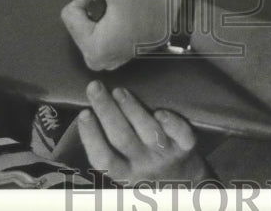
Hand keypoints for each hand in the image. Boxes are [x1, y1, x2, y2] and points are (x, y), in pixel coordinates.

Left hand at [61, 0, 176, 70]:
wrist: (178, 18)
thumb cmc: (149, 2)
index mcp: (92, 48)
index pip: (69, 13)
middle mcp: (96, 61)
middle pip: (77, 21)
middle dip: (94, 8)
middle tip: (118, 5)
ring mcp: (106, 61)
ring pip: (88, 26)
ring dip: (101, 15)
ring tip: (124, 12)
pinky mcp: (115, 57)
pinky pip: (99, 34)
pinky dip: (108, 23)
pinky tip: (127, 19)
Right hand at [79, 82, 209, 184]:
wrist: (186, 183)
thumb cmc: (148, 169)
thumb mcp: (126, 169)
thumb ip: (112, 149)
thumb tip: (91, 112)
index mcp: (124, 173)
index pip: (103, 158)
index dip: (91, 137)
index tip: (83, 113)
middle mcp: (144, 165)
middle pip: (122, 138)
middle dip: (107, 110)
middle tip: (95, 87)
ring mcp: (166, 155)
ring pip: (148, 133)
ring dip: (132, 109)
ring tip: (119, 90)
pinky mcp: (186, 146)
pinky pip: (181, 135)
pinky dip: (172, 124)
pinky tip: (160, 112)